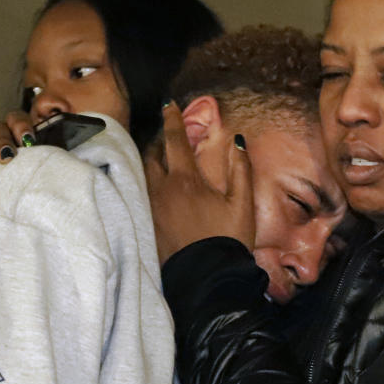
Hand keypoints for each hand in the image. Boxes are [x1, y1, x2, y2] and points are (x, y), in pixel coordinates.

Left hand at [144, 103, 254, 264]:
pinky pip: (141, 193)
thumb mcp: (242, 204)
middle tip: (164, 133)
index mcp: (185, 180)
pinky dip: (147, 182)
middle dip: (157, 140)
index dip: (172, 119)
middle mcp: (161, 189)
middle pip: (151, 154)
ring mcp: (150, 207)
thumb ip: (241, 170)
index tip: (169, 104)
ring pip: (143, 173)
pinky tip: (154, 187)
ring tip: (158, 157)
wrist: (206, 279)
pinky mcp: (145, 223)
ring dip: (149, 160)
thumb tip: (239, 142)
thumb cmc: (227, 240)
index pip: (174, 140)